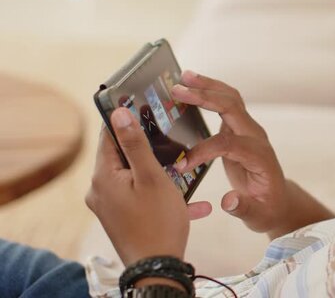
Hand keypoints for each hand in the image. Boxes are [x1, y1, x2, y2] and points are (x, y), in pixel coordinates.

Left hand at [86, 108, 209, 265]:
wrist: (158, 267)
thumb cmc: (157, 221)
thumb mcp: (151, 176)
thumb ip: (135, 144)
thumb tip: (119, 113)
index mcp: (103, 176)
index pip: (109, 136)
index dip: (125, 119)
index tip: (142, 106)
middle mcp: (100, 191)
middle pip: (122, 157)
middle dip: (148, 148)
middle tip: (170, 138)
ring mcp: (111, 207)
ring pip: (135, 178)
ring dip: (159, 173)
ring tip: (184, 169)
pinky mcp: (122, 220)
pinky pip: (142, 200)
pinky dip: (162, 196)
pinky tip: (194, 202)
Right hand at [170, 71, 291, 235]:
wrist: (278, 202)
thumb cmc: (266, 209)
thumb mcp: (257, 215)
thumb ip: (243, 208)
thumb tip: (228, 201)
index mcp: (259, 156)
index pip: (229, 143)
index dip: (204, 150)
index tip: (182, 165)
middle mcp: (256, 137)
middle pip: (232, 107)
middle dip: (205, 97)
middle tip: (177, 89)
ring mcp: (249, 130)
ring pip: (230, 99)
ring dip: (208, 86)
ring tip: (183, 76)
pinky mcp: (240, 129)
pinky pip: (226, 104)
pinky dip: (210, 92)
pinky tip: (192, 86)